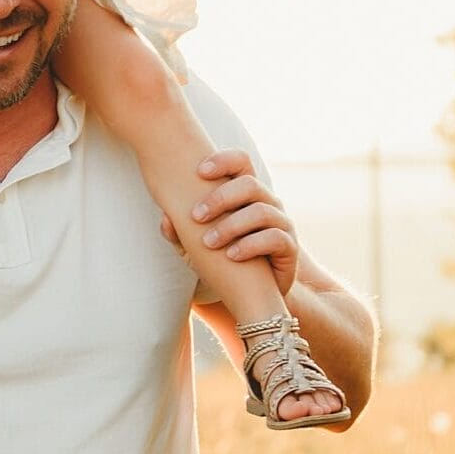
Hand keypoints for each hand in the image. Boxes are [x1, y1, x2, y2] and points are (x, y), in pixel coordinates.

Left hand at [160, 149, 298, 296]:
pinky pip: (274, 238)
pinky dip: (250, 245)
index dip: (223, 160)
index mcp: (245, 193)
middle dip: (220, 197)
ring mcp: (281, 222)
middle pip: (250, 184)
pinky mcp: (289, 247)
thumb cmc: (222, 261)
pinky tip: (231, 255)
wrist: (254, 293)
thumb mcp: (195, 249)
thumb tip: (165, 219)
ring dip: (231, 225)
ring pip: (261, 211)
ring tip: (208, 242)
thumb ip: (180, 234)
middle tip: (196, 215)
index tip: (199, 171)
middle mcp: (266, 202)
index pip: (240, 162)